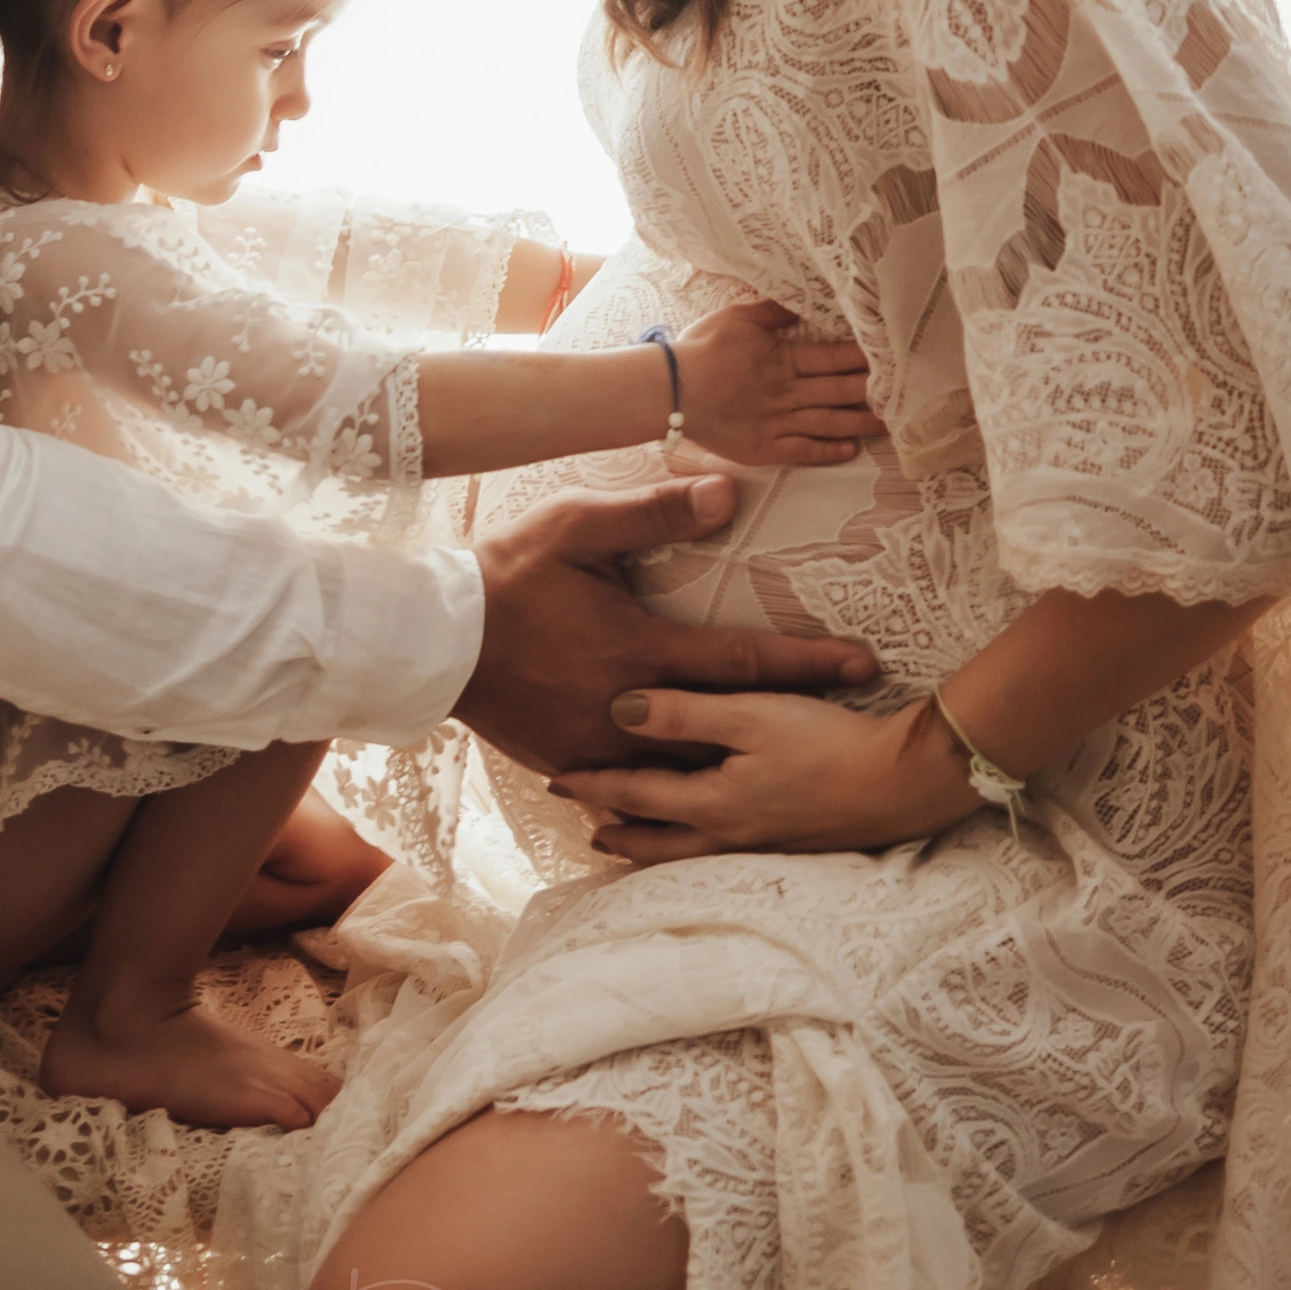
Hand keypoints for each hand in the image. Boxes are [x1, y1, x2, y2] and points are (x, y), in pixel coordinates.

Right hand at [456, 481, 877, 781]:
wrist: (427, 640)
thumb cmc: (505, 574)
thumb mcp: (578, 526)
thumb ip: (655, 513)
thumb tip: (729, 493)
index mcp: (640, 651)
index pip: (743, 662)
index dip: (808, 664)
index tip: (863, 664)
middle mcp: (628, 709)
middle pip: (727, 730)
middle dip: (789, 728)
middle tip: (847, 729)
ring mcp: (597, 747)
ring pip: (683, 771)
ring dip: (733, 768)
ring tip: (784, 767)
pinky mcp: (566, 763)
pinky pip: (631, 788)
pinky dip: (668, 791)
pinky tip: (695, 796)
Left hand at [550, 684, 967, 862]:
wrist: (903, 785)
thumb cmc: (828, 744)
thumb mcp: (751, 716)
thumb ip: (683, 714)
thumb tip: (618, 710)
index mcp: (711, 805)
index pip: (634, 797)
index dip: (593, 786)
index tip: (557, 778)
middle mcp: (727, 837)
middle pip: (654, 841)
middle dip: (617, 830)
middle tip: (584, 824)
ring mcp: (759, 848)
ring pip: (686, 856)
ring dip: (650, 847)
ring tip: (625, 842)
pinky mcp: (789, 847)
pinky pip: (719, 856)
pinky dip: (690, 850)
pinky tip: (700, 841)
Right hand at [667, 300, 885, 470]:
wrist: (669, 390)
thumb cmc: (700, 349)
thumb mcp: (737, 317)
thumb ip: (773, 311)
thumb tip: (801, 301)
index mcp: (783, 359)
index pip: (834, 357)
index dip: (864, 357)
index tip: (892, 355)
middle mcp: (787, 393)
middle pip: (840, 390)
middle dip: (874, 390)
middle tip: (907, 391)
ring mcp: (777, 423)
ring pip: (830, 423)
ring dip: (863, 423)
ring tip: (892, 423)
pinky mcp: (764, 448)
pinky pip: (803, 451)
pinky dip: (829, 451)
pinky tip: (852, 451)